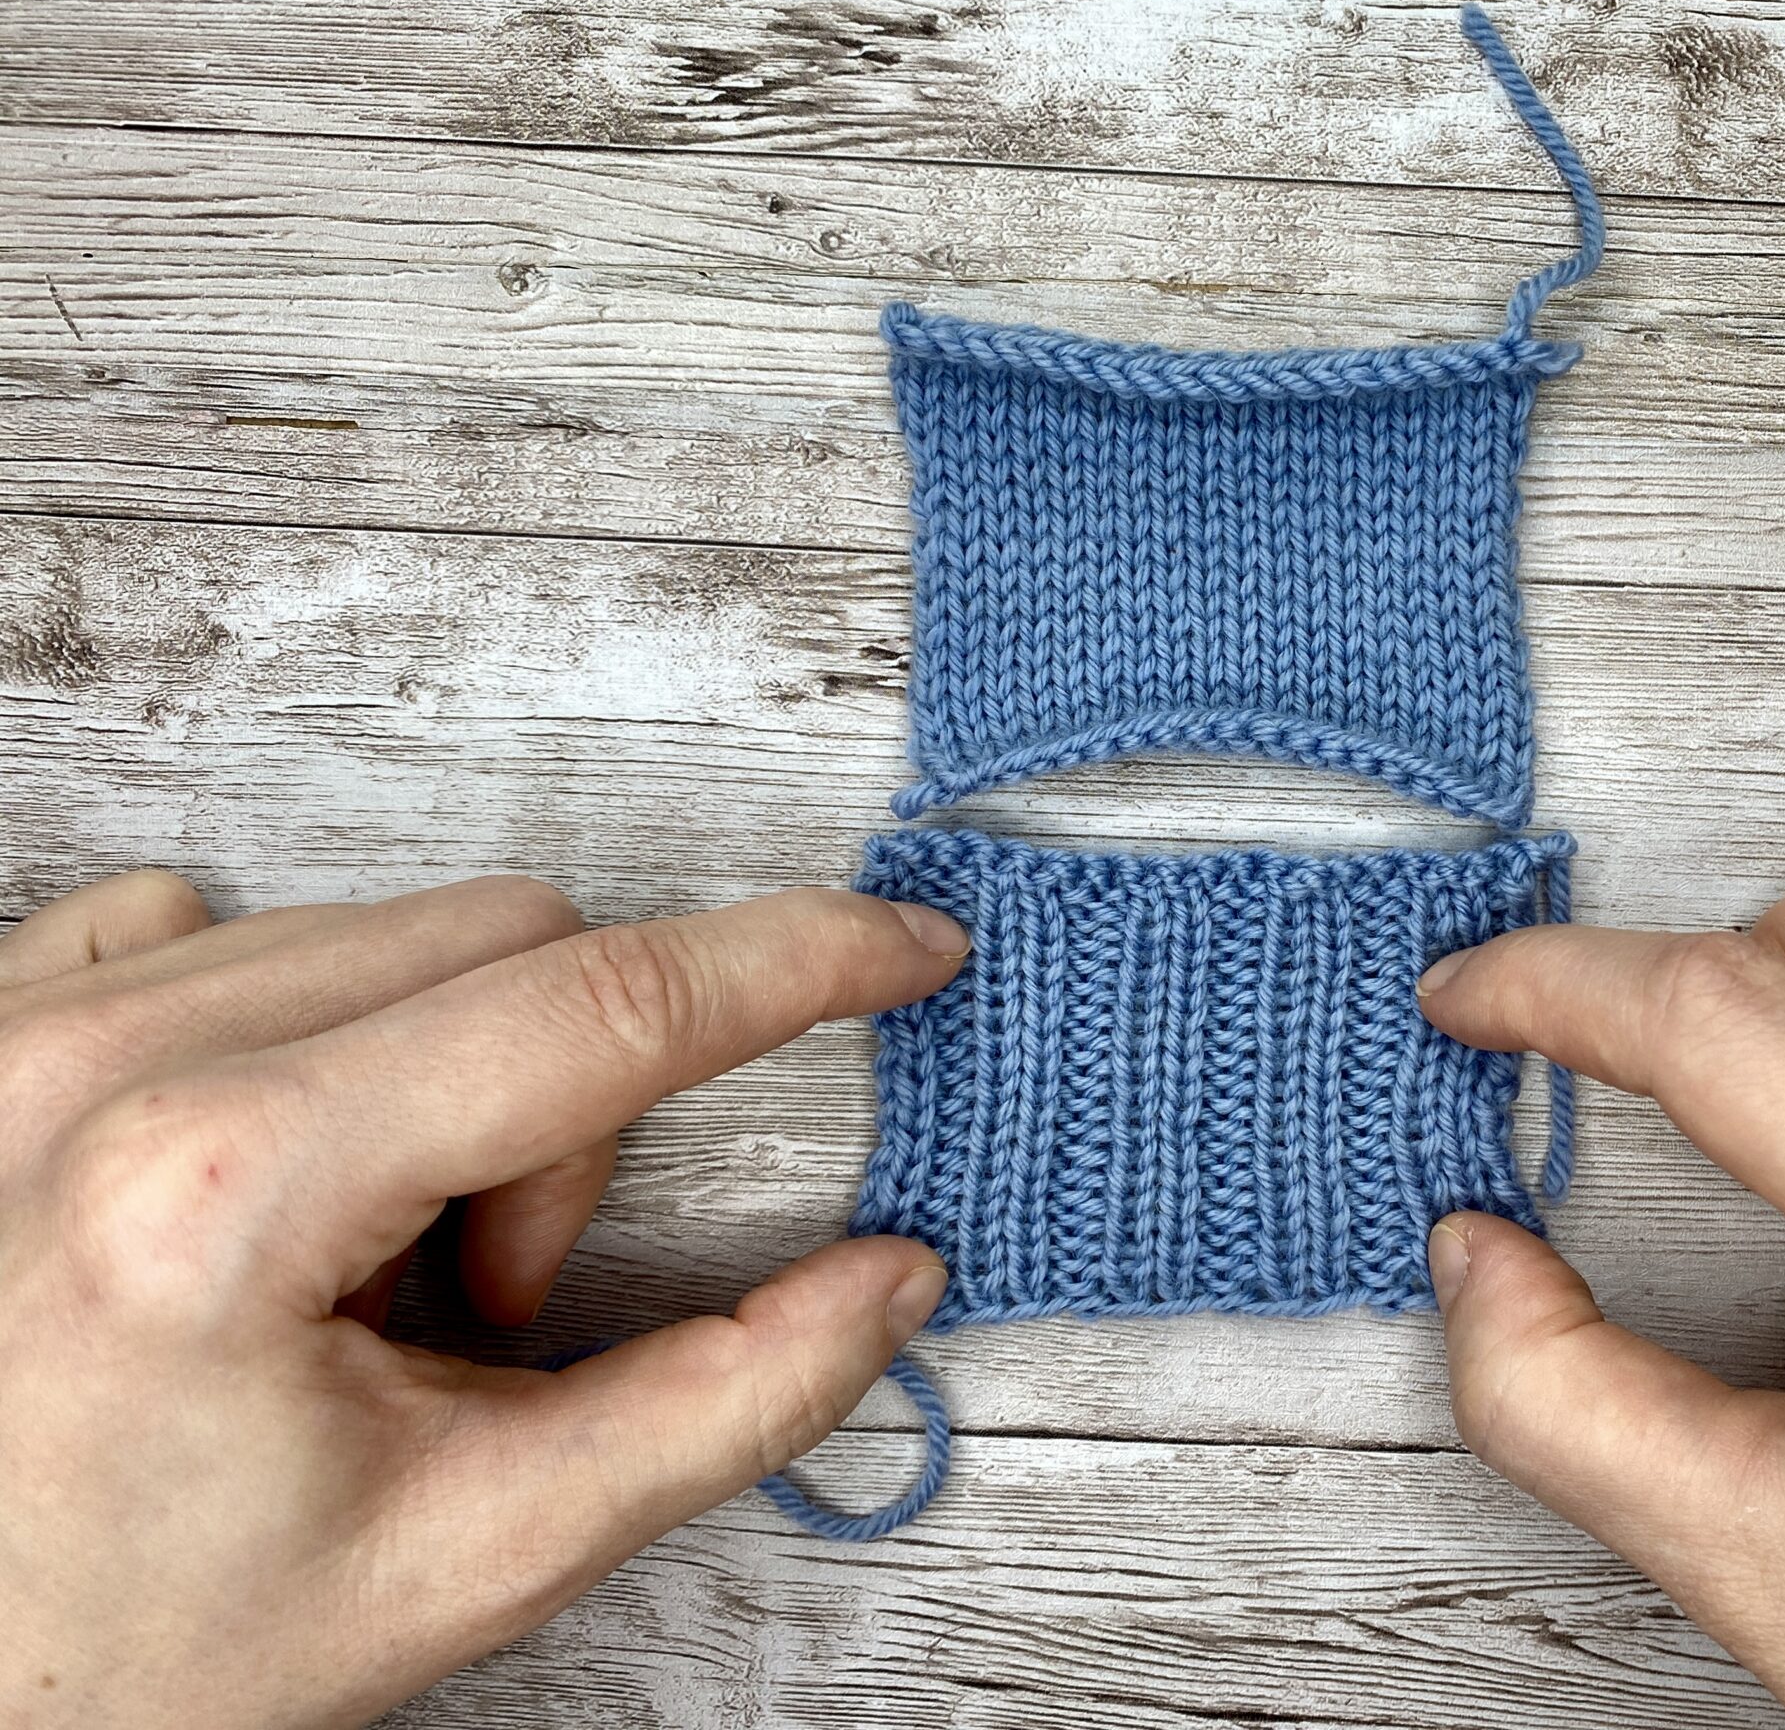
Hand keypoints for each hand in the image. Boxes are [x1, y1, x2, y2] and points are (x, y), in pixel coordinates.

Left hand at [0, 869, 968, 1728]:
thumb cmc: (127, 1653)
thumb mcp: (464, 1557)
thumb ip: (719, 1407)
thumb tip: (887, 1285)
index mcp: (226, 1191)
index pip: (599, 1009)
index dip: (795, 966)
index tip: (906, 948)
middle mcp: (104, 1066)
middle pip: (510, 949)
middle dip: (561, 1122)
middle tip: (484, 1306)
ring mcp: (17, 1026)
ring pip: (388, 933)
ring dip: (435, 1083)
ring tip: (340, 1273)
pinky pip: (219, 922)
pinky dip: (300, 1032)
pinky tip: (255, 1182)